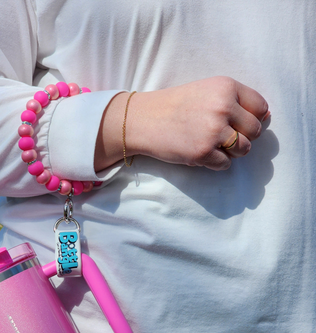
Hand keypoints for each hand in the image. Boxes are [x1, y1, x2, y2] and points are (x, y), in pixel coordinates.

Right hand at [95, 77, 268, 171]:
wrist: (145, 120)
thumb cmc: (177, 105)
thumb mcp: (208, 91)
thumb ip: (237, 100)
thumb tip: (268, 117)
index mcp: (227, 87)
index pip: (261, 107)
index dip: (252, 118)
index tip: (236, 122)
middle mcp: (223, 107)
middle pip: (255, 131)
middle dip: (242, 136)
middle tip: (222, 136)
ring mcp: (213, 131)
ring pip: (244, 149)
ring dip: (232, 152)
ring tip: (213, 144)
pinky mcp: (203, 152)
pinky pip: (226, 164)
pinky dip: (216, 163)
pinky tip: (201, 153)